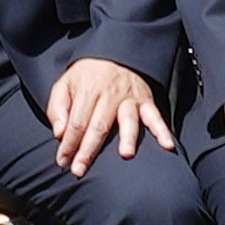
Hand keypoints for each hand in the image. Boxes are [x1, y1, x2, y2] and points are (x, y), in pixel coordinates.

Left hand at [46, 58, 174, 176]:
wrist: (116, 54)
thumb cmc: (87, 76)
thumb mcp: (65, 83)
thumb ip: (58, 108)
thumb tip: (59, 133)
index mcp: (88, 89)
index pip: (77, 122)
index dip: (69, 144)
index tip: (63, 161)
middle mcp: (110, 94)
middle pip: (99, 126)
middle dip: (88, 150)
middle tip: (80, 170)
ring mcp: (130, 98)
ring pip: (128, 120)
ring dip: (128, 137)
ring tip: (126, 154)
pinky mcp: (146, 102)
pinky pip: (156, 117)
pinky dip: (162, 131)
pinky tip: (167, 145)